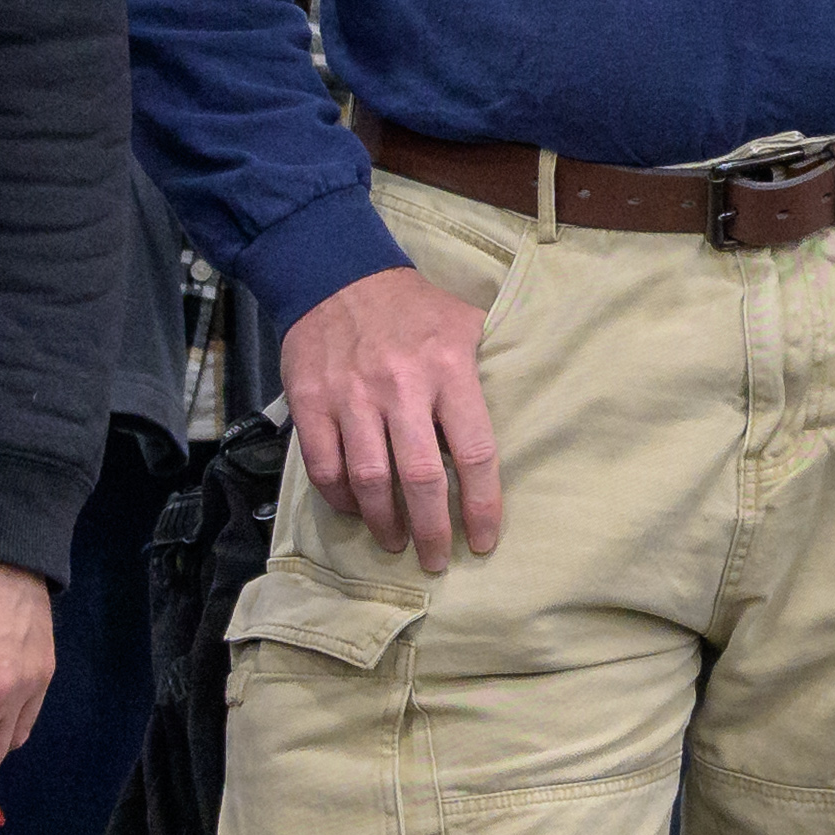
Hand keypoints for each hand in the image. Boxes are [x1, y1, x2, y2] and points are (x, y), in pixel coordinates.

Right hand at [281, 263, 503, 571]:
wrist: (335, 274)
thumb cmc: (411, 308)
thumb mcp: (465, 322)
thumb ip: (487, 370)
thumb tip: (523, 416)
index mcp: (449, 367)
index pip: (475, 452)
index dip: (483, 506)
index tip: (484, 541)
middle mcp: (401, 386)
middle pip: (422, 479)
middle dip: (433, 531)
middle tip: (436, 560)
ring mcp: (351, 396)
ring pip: (370, 481)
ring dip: (385, 523)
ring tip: (396, 542)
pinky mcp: (311, 403)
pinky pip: (326, 467)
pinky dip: (342, 498)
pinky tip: (356, 509)